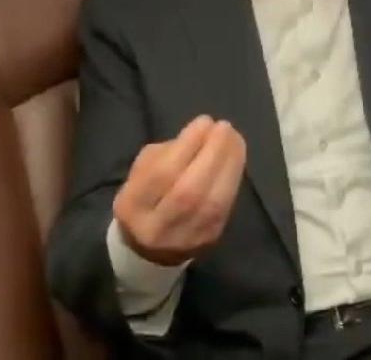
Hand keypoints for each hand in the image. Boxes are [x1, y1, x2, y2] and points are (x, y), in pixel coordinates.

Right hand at [113, 115, 246, 265]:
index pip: (162, 174)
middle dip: (212, 153)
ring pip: (214, 200)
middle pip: (189, 190)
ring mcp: (187, 237)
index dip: (187, 145)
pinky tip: (237, 157)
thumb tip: (202, 134)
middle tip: (224, 127)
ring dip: (230, 163)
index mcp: (132, 206)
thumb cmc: (147, 198)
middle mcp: (158, 227)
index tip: (204, 121)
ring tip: (235, 138)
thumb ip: (165, 154)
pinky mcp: (211, 238)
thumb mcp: (140, 174)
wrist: (150, 249)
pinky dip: (234, 176)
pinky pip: (227, 204)